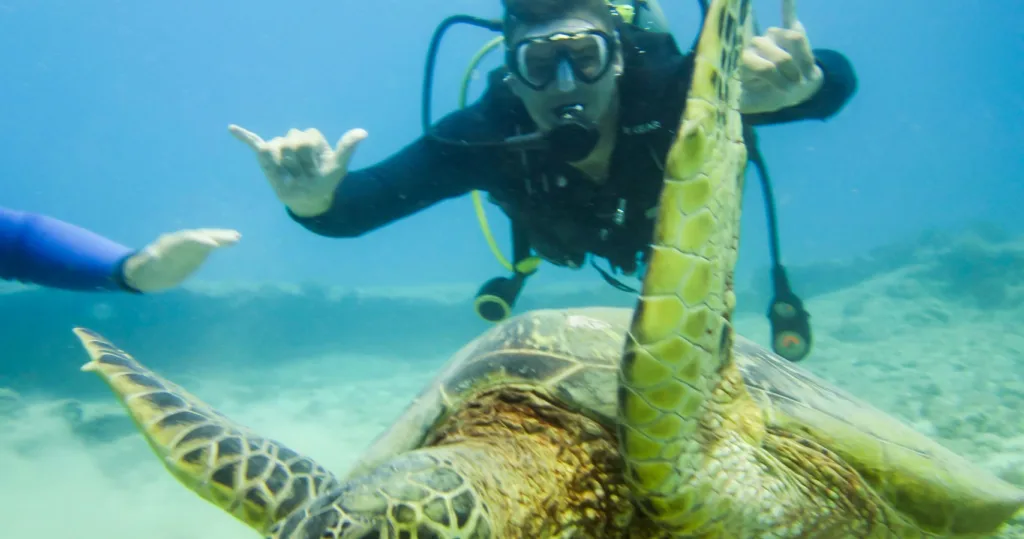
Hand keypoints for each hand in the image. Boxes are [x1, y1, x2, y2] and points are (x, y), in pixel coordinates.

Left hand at [122, 229, 239, 291]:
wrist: (146, 272)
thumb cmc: (143, 270)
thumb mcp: (142, 267)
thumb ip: (148, 260)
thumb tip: (150, 254)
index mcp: (170, 244)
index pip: (187, 239)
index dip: (199, 241)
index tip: (212, 244)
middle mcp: (181, 241)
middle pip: (200, 235)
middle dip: (216, 236)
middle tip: (234, 237)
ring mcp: (189, 246)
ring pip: (207, 237)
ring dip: (222, 236)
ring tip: (237, 237)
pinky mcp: (195, 252)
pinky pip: (209, 244)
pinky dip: (221, 242)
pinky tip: (234, 240)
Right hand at [229, 124, 367, 216]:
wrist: (312, 198)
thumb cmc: (325, 181)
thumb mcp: (338, 168)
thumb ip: (346, 148)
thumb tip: (363, 132)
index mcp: (310, 137)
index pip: (307, 140)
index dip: (313, 159)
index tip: (320, 168)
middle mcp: (293, 138)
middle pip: (291, 144)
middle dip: (300, 164)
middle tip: (305, 175)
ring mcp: (279, 147)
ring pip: (274, 150)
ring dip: (284, 168)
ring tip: (292, 175)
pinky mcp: (266, 156)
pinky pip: (254, 143)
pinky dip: (244, 136)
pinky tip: (232, 128)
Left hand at [739, 0, 822, 113]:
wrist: (786, 91)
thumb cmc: (765, 97)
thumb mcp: (752, 104)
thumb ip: (739, 103)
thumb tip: (728, 104)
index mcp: (743, 61)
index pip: (765, 67)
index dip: (777, 80)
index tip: (785, 94)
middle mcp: (755, 44)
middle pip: (782, 55)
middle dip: (792, 74)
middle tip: (794, 87)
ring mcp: (772, 37)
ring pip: (794, 37)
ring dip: (803, 59)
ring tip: (801, 73)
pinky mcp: (789, 31)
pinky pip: (789, 16)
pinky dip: (789, 5)